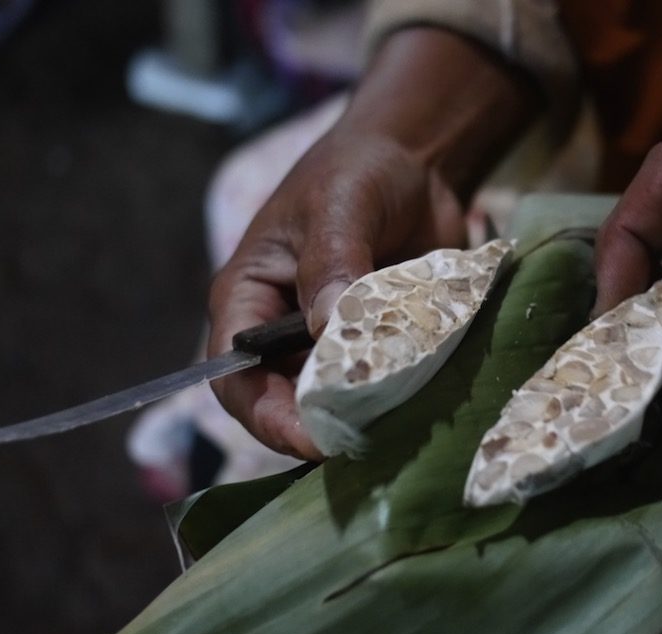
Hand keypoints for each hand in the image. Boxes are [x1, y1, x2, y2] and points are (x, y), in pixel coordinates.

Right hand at [207, 128, 465, 458]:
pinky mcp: (377, 347)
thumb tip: (329, 328)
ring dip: (366, 418)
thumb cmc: (359, 171)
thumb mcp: (340, 204)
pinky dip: (400, 399)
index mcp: (249, 299)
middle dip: (321, 427)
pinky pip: (383, 388)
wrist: (416, 162)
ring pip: (336, 404)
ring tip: (401, 427)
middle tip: (367, 443)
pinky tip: (426, 402)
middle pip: (285, 405)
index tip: (314, 440)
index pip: (236, 380)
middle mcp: (283, 333)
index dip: (267, 418)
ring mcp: (331, 345)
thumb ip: (332, 262)